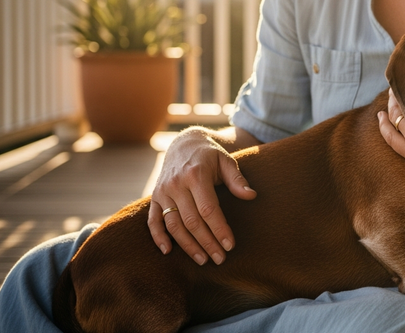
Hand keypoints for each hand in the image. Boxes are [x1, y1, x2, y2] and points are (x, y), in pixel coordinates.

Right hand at [147, 129, 256, 264]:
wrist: (184, 143)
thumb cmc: (210, 155)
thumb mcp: (226, 161)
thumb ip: (237, 179)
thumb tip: (251, 195)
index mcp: (196, 175)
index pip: (208, 209)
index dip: (219, 229)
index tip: (230, 245)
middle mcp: (176, 184)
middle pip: (191, 221)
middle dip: (207, 243)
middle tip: (220, 259)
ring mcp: (163, 192)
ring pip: (173, 225)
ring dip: (187, 245)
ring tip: (203, 260)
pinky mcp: (154, 197)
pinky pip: (153, 220)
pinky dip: (158, 236)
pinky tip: (168, 251)